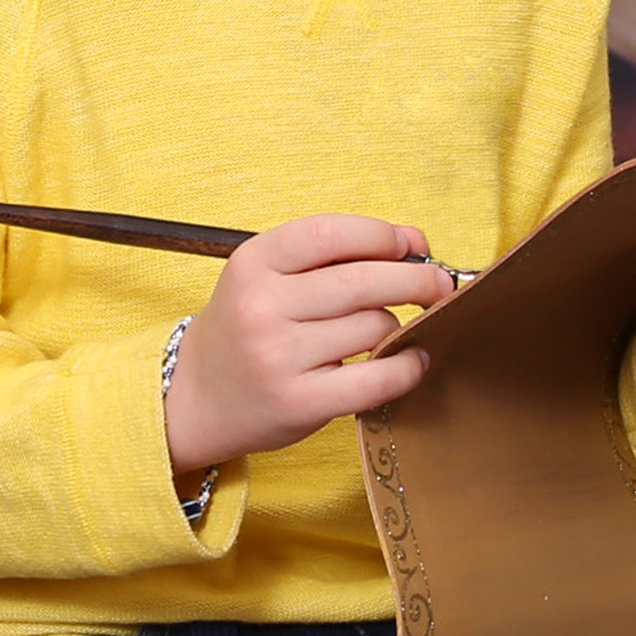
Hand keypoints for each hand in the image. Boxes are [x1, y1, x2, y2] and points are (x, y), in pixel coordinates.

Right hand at [164, 215, 454, 474]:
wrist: (195, 398)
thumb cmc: (248, 329)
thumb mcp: (270, 277)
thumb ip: (337, 253)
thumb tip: (416, 243)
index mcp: (254, 262)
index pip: (333, 233)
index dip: (383, 236)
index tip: (411, 247)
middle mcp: (261, 306)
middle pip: (364, 280)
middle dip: (416, 279)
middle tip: (439, 284)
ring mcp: (278, 356)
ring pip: (374, 325)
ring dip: (400, 325)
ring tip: (394, 329)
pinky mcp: (298, 402)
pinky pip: (376, 379)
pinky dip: (408, 367)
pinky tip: (413, 360)